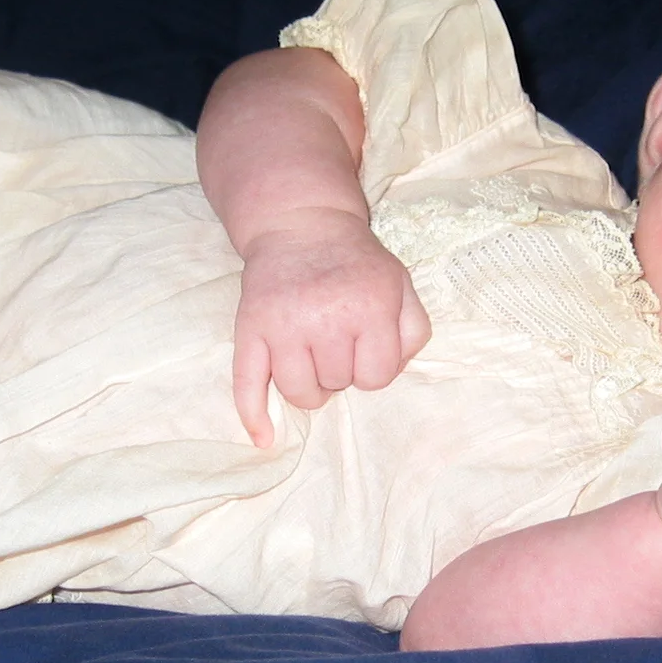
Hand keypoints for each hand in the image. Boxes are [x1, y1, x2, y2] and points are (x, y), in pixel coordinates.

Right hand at [232, 207, 430, 445]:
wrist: (301, 224)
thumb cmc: (355, 263)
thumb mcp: (400, 284)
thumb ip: (413, 330)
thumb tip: (394, 372)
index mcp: (369, 307)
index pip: (375, 378)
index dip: (371, 369)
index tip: (363, 347)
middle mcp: (325, 317)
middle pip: (337, 384)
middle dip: (339, 370)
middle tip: (333, 339)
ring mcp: (283, 325)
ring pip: (299, 392)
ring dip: (308, 386)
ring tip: (310, 358)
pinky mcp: (250, 328)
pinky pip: (248, 383)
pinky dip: (255, 415)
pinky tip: (263, 438)